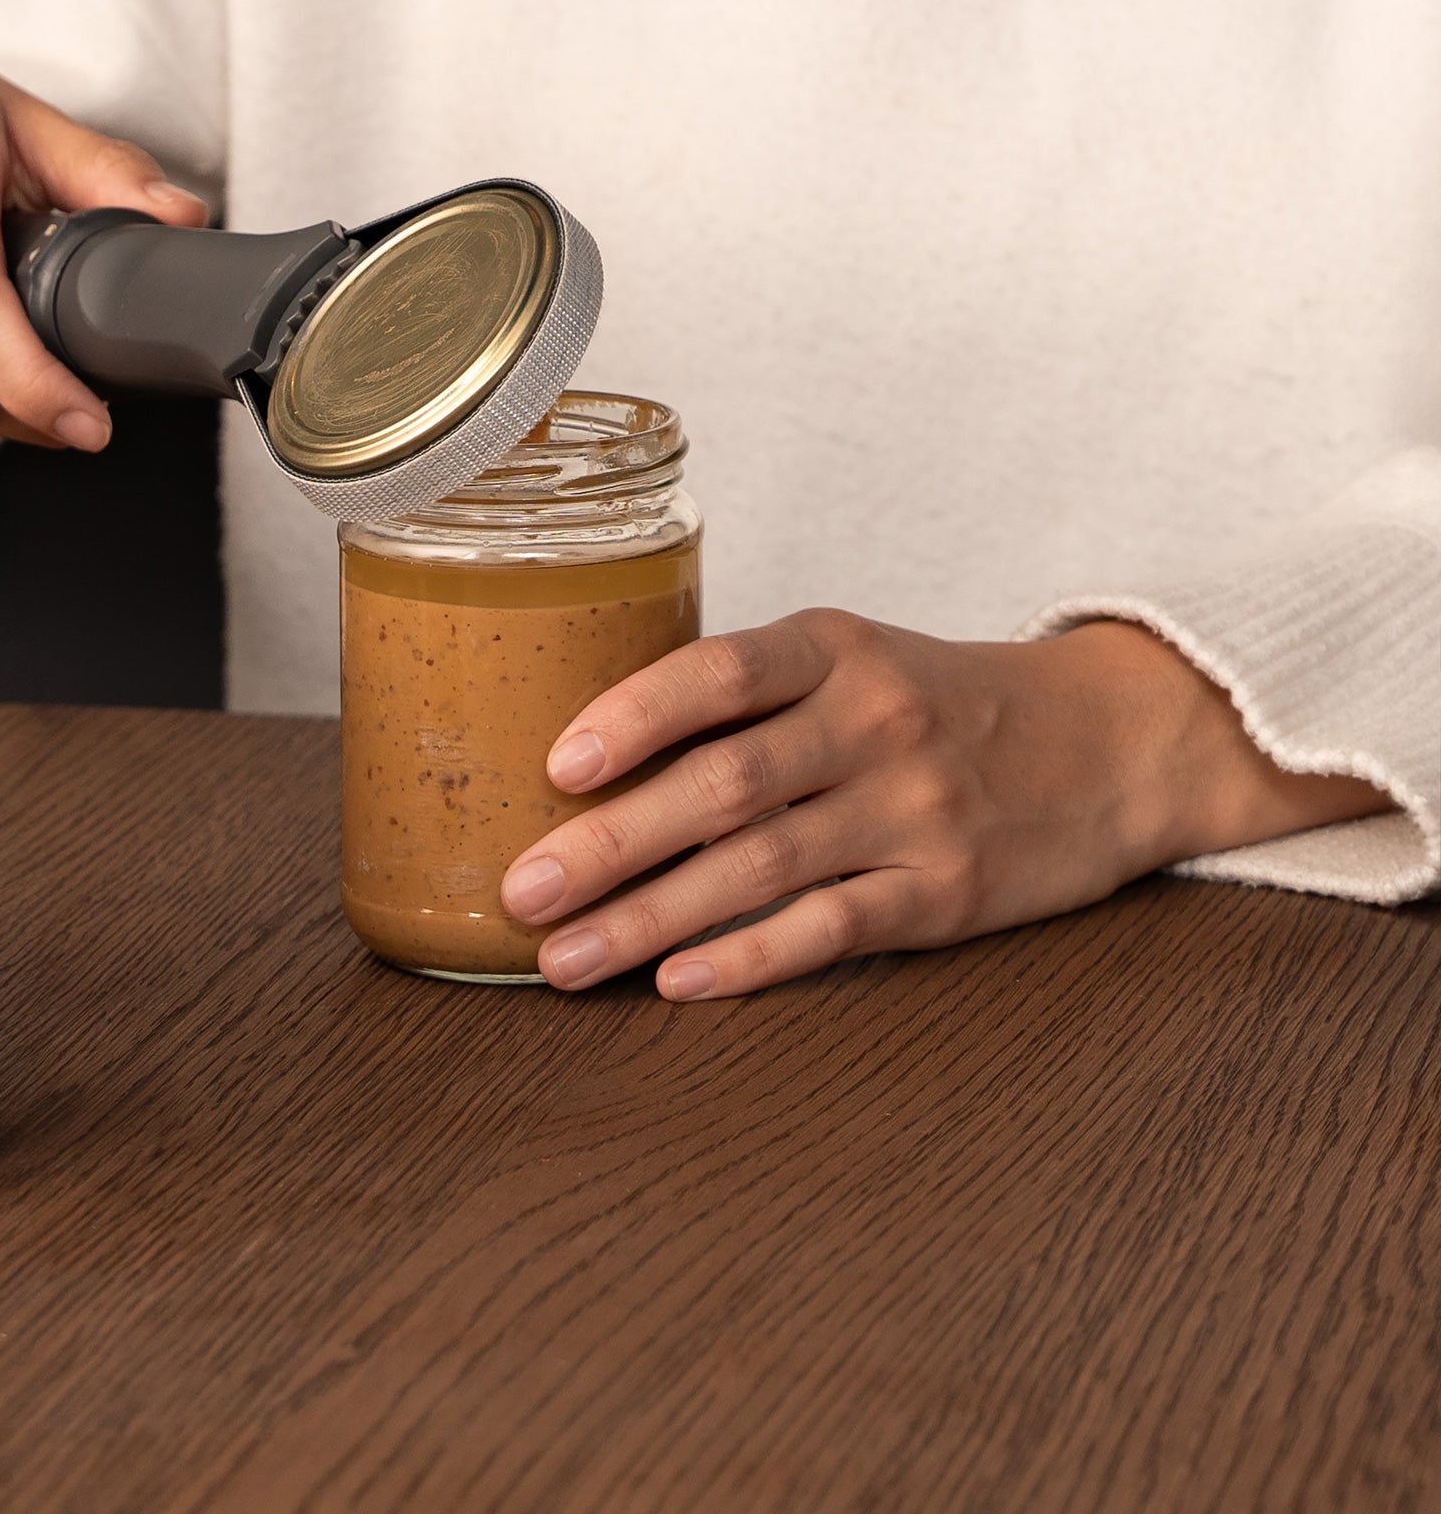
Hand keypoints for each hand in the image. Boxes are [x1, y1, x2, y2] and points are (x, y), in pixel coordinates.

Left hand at [499, 611, 1386, 999]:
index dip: (633, 716)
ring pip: (760, 869)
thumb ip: (746, 698)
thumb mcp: (852, 661)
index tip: (555, 766)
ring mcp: (913, 811)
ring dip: (649, 919)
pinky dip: (749, 958)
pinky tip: (676, 982)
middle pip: (723, 785)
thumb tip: (592, 758)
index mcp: (835, 649)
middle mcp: (873, 723)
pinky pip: (831, 929)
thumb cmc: (940, 701)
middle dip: (610, 844)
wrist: (1111, 741)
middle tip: (522, 891)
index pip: (720, 672)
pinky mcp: (945, 892)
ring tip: (564, 959)